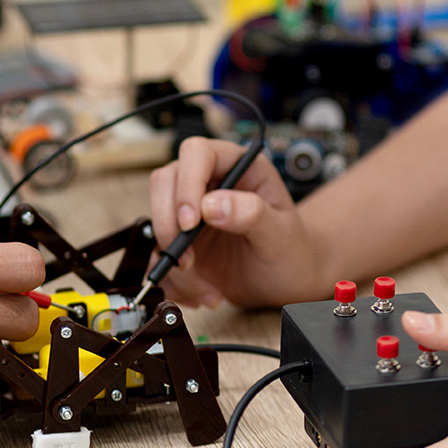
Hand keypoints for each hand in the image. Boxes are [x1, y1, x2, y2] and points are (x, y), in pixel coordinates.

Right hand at [147, 136, 324, 307]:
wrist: (285, 281)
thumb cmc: (290, 251)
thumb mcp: (281, 234)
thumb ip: (253, 214)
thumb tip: (212, 205)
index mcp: (238, 167)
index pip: (198, 153)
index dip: (188, 184)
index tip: (191, 222)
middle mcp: (209, 183)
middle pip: (164, 181)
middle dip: (169, 225)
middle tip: (188, 260)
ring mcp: (190, 211)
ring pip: (156, 221)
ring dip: (173, 261)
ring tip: (206, 288)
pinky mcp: (180, 241)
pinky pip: (156, 255)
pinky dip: (173, 281)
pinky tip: (202, 293)